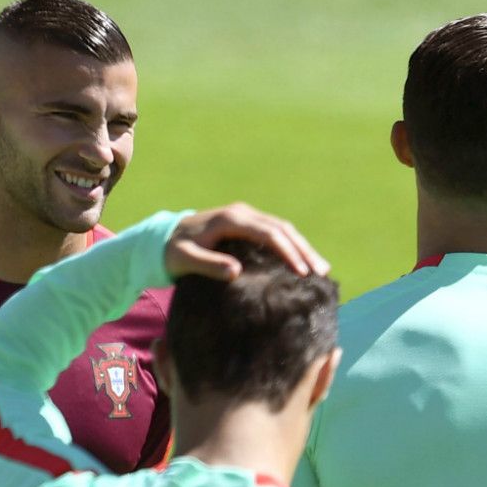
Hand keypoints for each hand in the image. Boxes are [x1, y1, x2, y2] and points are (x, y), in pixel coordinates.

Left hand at [166, 204, 328, 280]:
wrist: (164, 237)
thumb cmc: (173, 252)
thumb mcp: (185, 261)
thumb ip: (209, 265)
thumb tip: (237, 271)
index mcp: (231, 220)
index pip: (269, 233)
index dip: (288, 252)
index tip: (302, 272)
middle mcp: (242, 213)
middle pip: (282, 228)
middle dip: (304, 250)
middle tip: (322, 272)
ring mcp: (247, 217)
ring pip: (283, 229)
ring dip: (303, 247)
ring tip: (321, 269)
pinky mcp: (248, 224)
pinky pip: (276, 233)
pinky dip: (293, 246)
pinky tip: (304, 263)